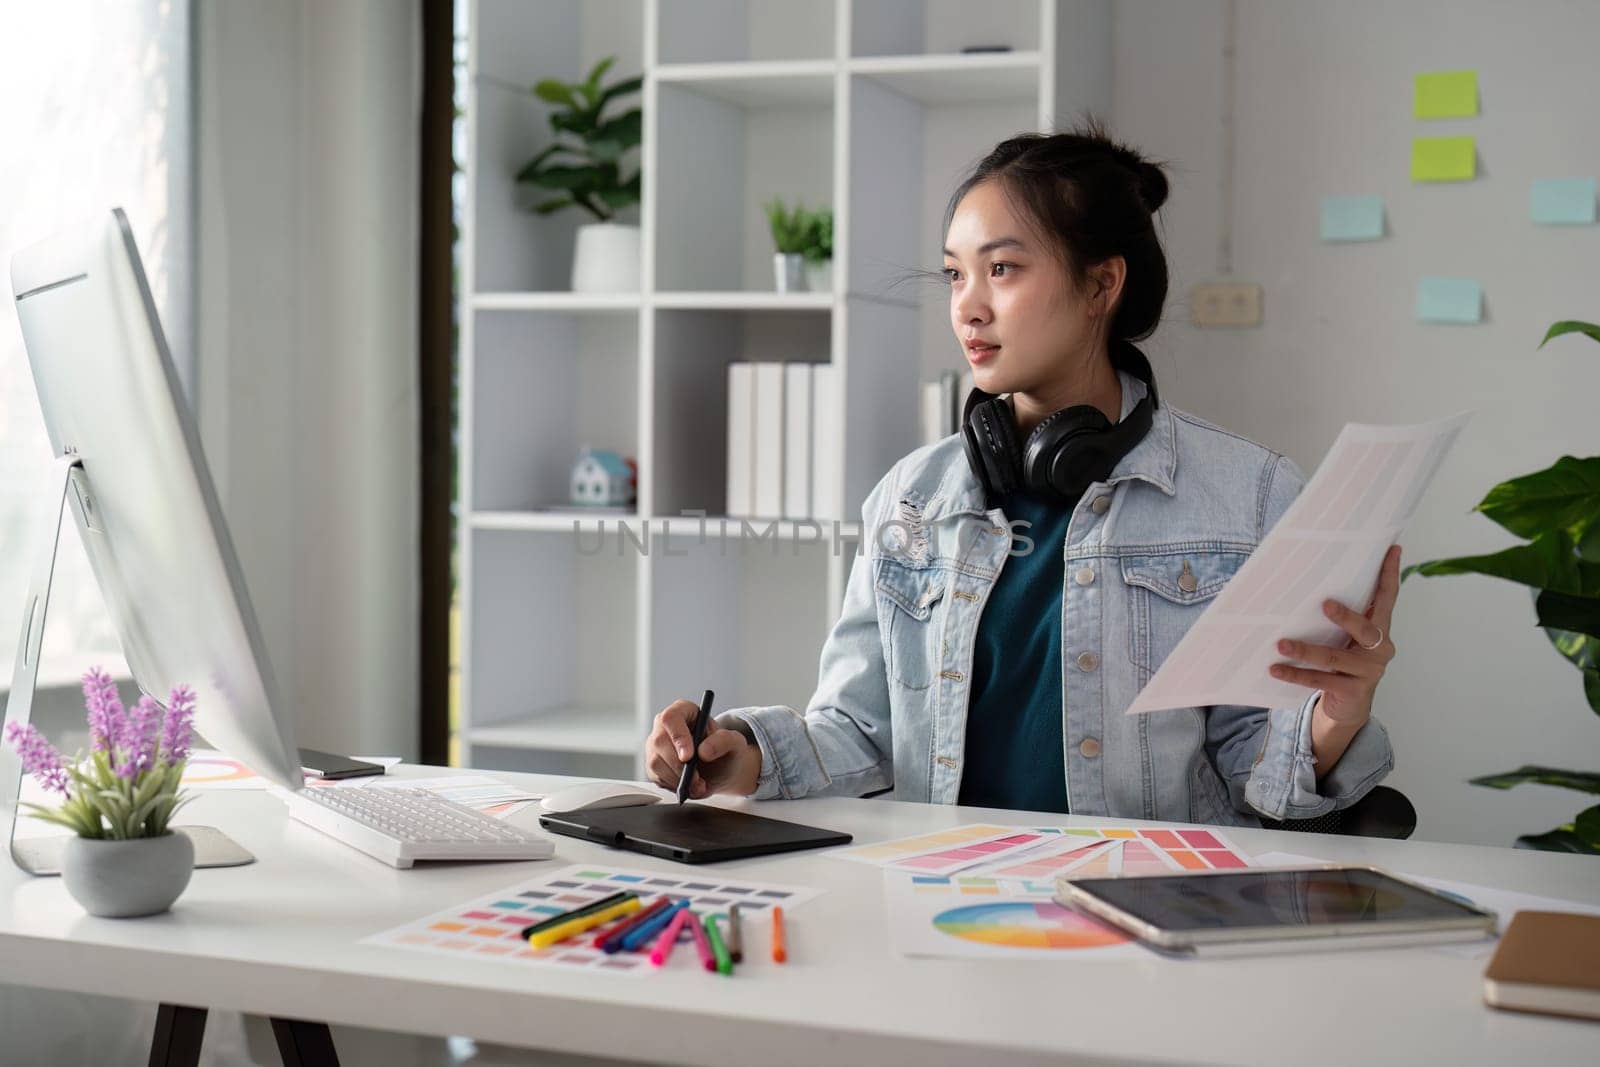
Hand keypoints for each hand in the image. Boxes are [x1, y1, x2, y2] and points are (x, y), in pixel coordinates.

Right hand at [644, 699, 760, 798]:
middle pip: (659, 742)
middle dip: (679, 766)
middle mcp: (665, 727)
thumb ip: (724, 740)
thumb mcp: (734, 742)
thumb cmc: (725, 750)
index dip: (678, 736)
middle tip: (697, 779)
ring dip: (678, 779)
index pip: (671, 718)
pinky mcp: (654, 766)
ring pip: (656, 763)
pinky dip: (674, 786)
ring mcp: (656, 746)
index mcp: (684, 711)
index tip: (689, 757)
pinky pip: (656, 778)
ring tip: (698, 784)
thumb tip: (703, 751)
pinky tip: (689, 786)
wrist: (721, 770)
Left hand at [1269, 544, 1400, 726]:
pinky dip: (1296, 673)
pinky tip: (1275, 668)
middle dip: (1346, 616)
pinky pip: (1320, 680)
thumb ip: (1340, 615)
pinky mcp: (1352, 691)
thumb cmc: (1342, 662)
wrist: (1348, 708)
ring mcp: (1369, 672)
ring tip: (1281, 643)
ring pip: (1334, 657)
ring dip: (1305, 650)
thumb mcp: (1345, 637)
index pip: (1388, 598)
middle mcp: (1380, 649)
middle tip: (1324, 604)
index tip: (1392, 549)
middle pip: (1366, 629)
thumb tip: (1311, 582)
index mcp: (1380, 629)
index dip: (1389, 574)